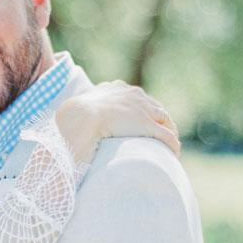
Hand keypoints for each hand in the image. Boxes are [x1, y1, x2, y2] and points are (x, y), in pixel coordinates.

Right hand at [56, 81, 180, 163]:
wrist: (80, 117)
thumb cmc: (73, 115)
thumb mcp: (76, 106)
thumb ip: (79, 109)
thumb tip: (68, 119)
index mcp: (118, 88)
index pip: (137, 98)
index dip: (142, 110)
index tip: (142, 121)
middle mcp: (134, 96)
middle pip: (155, 107)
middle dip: (159, 120)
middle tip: (160, 134)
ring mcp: (142, 110)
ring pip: (165, 120)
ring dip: (169, 132)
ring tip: (169, 145)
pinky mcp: (147, 125)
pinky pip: (166, 136)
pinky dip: (173, 145)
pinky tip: (174, 154)